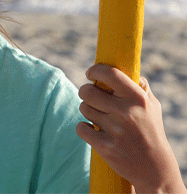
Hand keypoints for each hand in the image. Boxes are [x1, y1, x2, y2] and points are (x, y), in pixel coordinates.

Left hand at [76, 64, 185, 193]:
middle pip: (87, 91)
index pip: (109, 74)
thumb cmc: (151, 131)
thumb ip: (139, 85)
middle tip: (89, 95)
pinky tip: (91, 128)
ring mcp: (115, 130)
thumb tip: (126, 67)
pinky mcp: (106, 146)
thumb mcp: (152, 106)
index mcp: (138, 98)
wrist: (156, 169)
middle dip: (85, 91)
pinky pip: (81, 127)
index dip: (95, 70)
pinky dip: (83, 127)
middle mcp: (126, 112)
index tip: (90, 73)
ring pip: (84, 108)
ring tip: (97, 115)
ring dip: (87, 110)